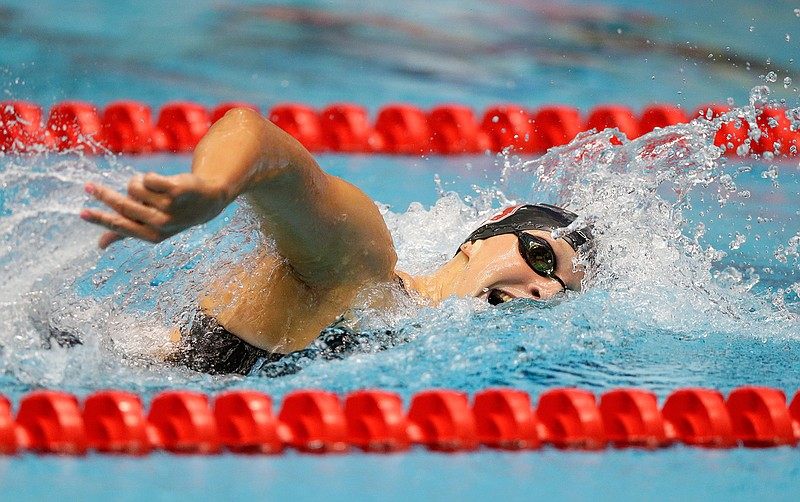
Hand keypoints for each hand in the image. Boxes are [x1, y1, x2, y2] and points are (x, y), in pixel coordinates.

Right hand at [81, 172, 229, 248]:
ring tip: (155, 189)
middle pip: (123, 204)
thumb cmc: (175, 214)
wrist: (208, 200)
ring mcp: (170, 207)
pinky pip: (149, 177)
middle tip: (88, 186)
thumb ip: (125, 232)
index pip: (120, 225)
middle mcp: (161, 224)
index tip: (81, 213)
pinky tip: (165, 183)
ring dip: (139, 183)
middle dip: (103, 195)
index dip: (99, 219)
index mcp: (152, 235)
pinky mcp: (177, 189)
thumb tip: (100, 246)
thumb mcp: (152, 227)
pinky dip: (151, 176)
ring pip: (135, 186)